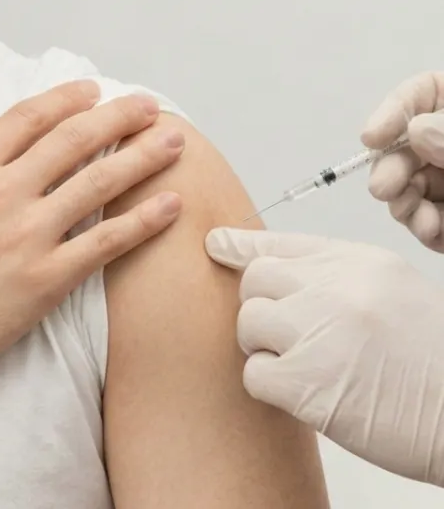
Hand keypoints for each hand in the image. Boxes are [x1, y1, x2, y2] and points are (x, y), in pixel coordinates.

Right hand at [0, 80, 184, 392]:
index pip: (28, 118)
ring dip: (142, 157)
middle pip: (74, 140)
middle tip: (149, 107)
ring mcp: (28, 235)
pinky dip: (142, 221)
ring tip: (175, 142)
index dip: (66, 98)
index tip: (92, 90)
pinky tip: (170, 205)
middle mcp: (3, 192)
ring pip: (98, 183)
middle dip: (118, 117)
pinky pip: (105, 244)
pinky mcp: (46, 279)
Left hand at [206, 227, 443, 486]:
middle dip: (263, 308)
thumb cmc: (432, 362)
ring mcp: (318, 331)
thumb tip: (267, 269)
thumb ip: (336, 278)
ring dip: (265, 348)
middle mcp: (335, 288)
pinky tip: (306, 394)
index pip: (283, 243)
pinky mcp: (305, 381)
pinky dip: (271, 387)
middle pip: (254, 280)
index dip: (242, 245)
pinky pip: (253, 373)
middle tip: (292, 338)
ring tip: (308, 367)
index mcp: (360, 264)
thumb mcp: (394, 293)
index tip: (216, 244)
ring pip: (248, 323)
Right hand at [362, 72, 443, 250]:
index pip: (422, 94)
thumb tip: (417, 130)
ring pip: (411, 187)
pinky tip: (432, 232)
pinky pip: (428, 221)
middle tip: (383, 189)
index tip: (373, 137)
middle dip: (391, 169)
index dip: (393, 112)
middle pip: (407, 146)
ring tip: (416, 218)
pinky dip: (425, 229)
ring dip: (404, 204)